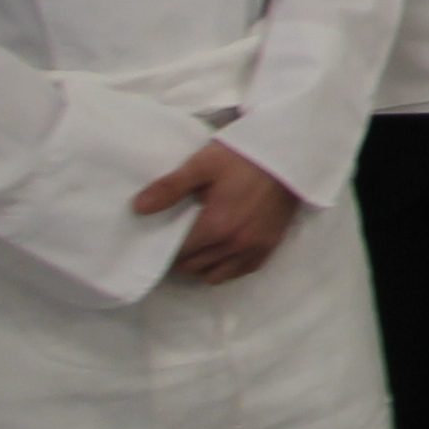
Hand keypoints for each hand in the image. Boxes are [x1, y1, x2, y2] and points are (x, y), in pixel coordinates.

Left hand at [129, 140, 304, 285]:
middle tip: (181, 238)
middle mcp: (235, 244)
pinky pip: (240, 271)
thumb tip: (138, 208)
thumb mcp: (204, 164)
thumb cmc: (244, 156)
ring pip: (215, 275)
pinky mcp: (269, 246)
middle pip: (194, 268)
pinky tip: (223, 250)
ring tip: (200, 246)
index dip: (168, 247)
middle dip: (183, 257)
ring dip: (202, 266)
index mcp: (216, 227)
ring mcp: (254, 248)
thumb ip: (170, 187)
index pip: (179, 254)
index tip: (166, 234)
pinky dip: (226, 267)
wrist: (290, 152)